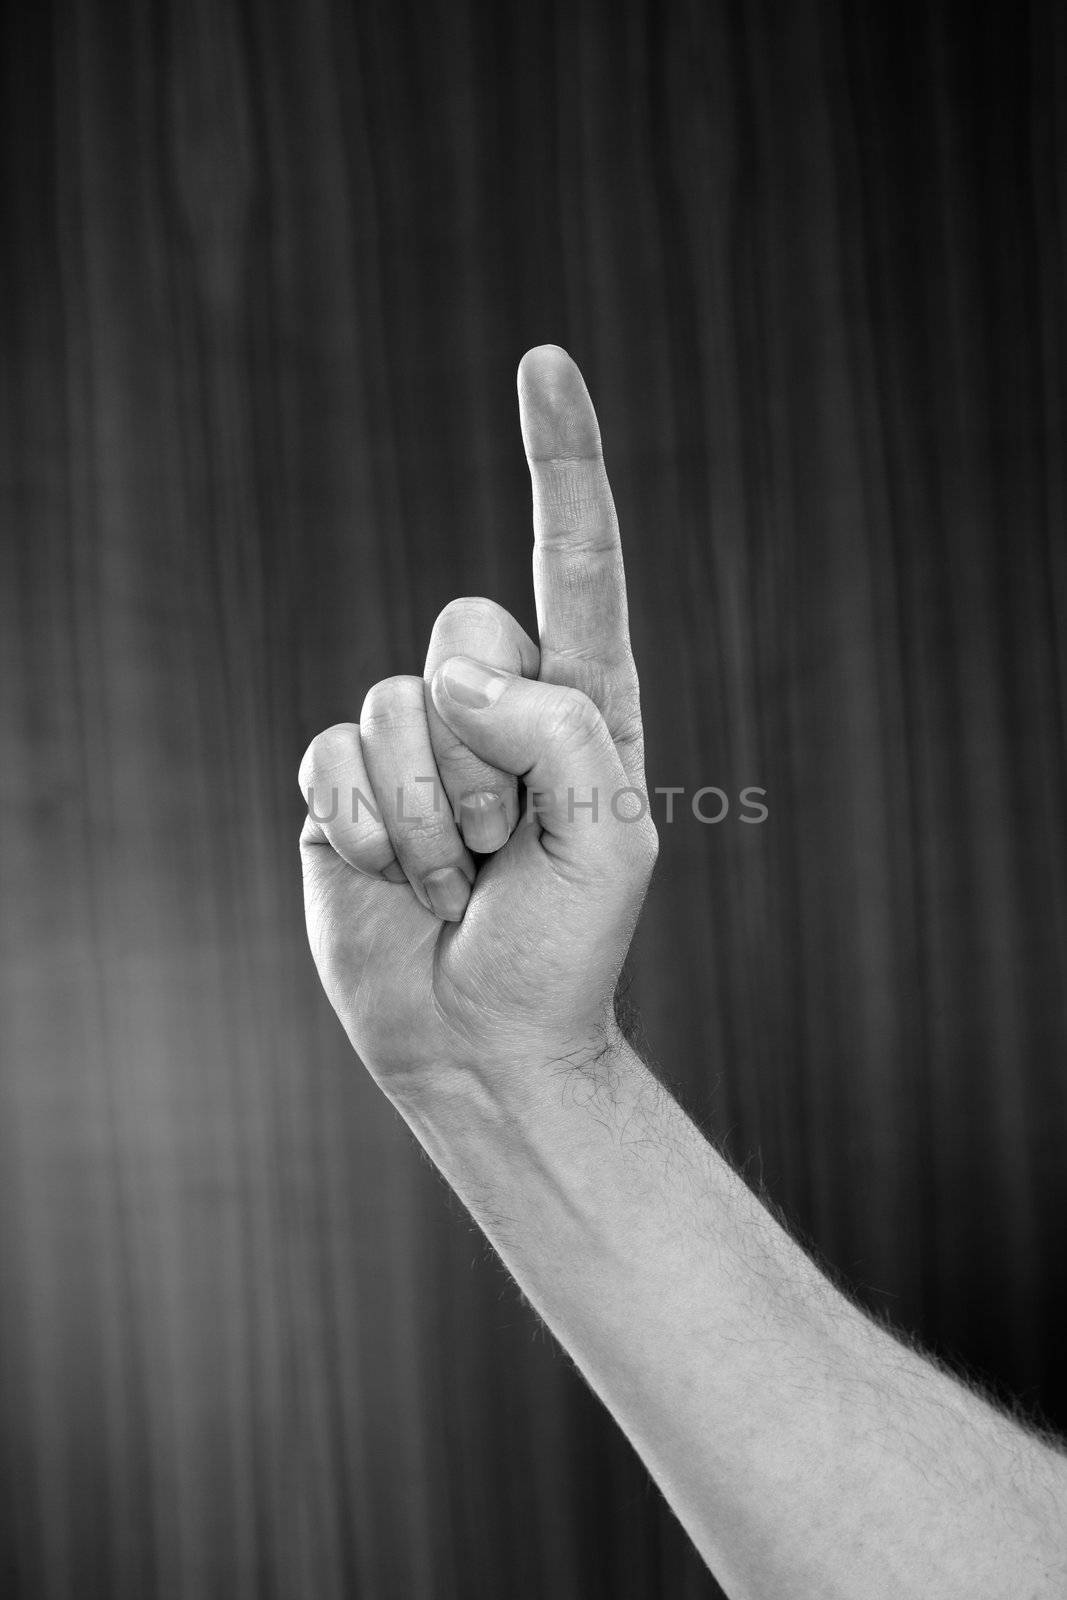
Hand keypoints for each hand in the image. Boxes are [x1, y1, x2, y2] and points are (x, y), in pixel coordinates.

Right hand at [298, 346, 656, 1094]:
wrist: (483, 1035)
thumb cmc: (566, 942)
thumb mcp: (608, 833)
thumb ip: (557, 730)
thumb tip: (454, 675)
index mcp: (581, 699)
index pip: (574, 563)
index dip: (561, 463)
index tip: (544, 362)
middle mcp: (494, 700)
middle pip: (464, 629)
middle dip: (488, 759)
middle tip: (510, 846)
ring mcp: (414, 739)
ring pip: (397, 708)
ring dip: (436, 818)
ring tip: (462, 879)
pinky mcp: (344, 781)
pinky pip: (333, 755)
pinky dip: (374, 829)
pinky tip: (400, 876)